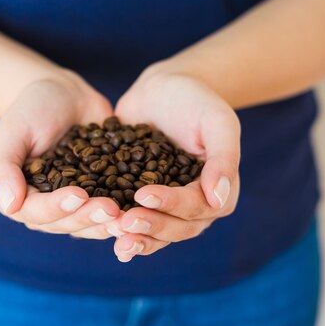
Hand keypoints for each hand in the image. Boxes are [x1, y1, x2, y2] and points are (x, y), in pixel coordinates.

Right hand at [0, 72, 119, 238]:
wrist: (64, 94)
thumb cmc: (30, 109)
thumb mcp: (12, 132)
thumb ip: (3, 168)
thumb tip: (9, 206)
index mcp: (23, 197)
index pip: (37, 213)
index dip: (57, 208)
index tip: (78, 195)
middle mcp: (50, 207)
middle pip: (67, 224)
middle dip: (88, 218)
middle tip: (111, 208)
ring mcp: (78, 203)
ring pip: (91, 223)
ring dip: (108, 222)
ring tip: (128, 214)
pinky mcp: (102, 194)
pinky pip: (113, 209)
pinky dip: (126, 211)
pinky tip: (142, 208)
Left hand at [108, 71, 240, 261]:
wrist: (163, 89)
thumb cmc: (196, 100)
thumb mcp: (217, 121)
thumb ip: (223, 158)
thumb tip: (219, 199)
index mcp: (219, 192)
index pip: (197, 207)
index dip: (171, 205)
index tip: (143, 194)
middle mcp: (194, 206)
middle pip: (176, 228)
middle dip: (151, 226)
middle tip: (124, 221)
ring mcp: (167, 207)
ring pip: (156, 233)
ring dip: (136, 237)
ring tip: (113, 234)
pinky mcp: (140, 201)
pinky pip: (134, 221)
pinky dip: (120, 229)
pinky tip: (101, 232)